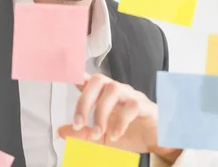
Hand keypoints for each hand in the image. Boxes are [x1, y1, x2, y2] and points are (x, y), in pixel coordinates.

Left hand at [57, 73, 180, 161]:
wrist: (156, 141)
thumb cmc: (131, 133)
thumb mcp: (101, 137)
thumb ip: (82, 133)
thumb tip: (61, 131)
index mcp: (105, 96)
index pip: (90, 80)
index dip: (78, 76)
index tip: (68, 78)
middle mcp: (118, 91)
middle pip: (99, 80)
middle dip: (85, 101)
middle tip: (79, 124)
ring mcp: (132, 96)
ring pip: (114, 89)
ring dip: (101, 113)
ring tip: (98, 133)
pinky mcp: (145, 106)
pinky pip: (132, 106)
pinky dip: (120, 122)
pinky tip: (115, 135)